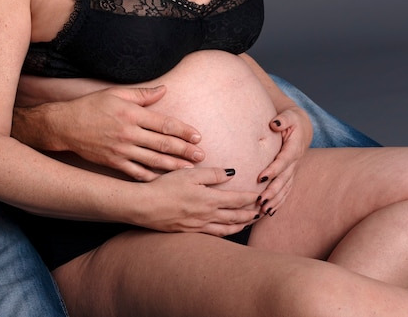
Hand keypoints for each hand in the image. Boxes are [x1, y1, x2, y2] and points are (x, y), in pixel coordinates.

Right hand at [15, 86, 205, 180]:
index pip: (164, 123)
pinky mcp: (113, 163)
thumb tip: (164, 90)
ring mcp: (121, 150)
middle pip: (162, 144)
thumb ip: (142, 94)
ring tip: (190, 170)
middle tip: (202, 155)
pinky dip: (151, 177)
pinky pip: (136, 172)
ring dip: (173, 165)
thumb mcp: (116, 94)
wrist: (64, 125)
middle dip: (184, 150)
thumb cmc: (91, 106)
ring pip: (153, 160)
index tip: (197, 136)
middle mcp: (128, 133)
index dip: (183, 130)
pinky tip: (165, 181)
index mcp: (132, 114)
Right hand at [135, 167, 260, 235]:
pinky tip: (227, 231)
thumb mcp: (189, 174)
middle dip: (250, 214)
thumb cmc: (165, 187)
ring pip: (226, 228)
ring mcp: (198, 226)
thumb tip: (231, 173)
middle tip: (263, 212)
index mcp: (209, 199)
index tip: (261, 196)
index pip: (237, 199)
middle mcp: (207, 215)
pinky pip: (213, 235)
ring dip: (241, 225)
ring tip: (250, 222)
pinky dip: (225, 233)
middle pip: (235, 216)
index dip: (251, 198)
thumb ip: (212, 174)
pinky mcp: (189, 232)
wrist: (145, 207)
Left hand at [255, 106, 311, 214]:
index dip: (274, 170)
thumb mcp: (289, 116)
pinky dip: (278, 202)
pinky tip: (269, 212)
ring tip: (263, 210)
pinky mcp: (290, 175)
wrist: (302, 127)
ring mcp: (293, 170)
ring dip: (275, 200)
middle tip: (261, 200)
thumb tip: (274, 124)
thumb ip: (282, 119)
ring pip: (285, 188)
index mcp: (294, 148)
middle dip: (273, 191)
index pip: (283, 161)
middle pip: (284, 179)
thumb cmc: (292, 120)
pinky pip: (285, 191)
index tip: (261, 177)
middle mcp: (294, 162)